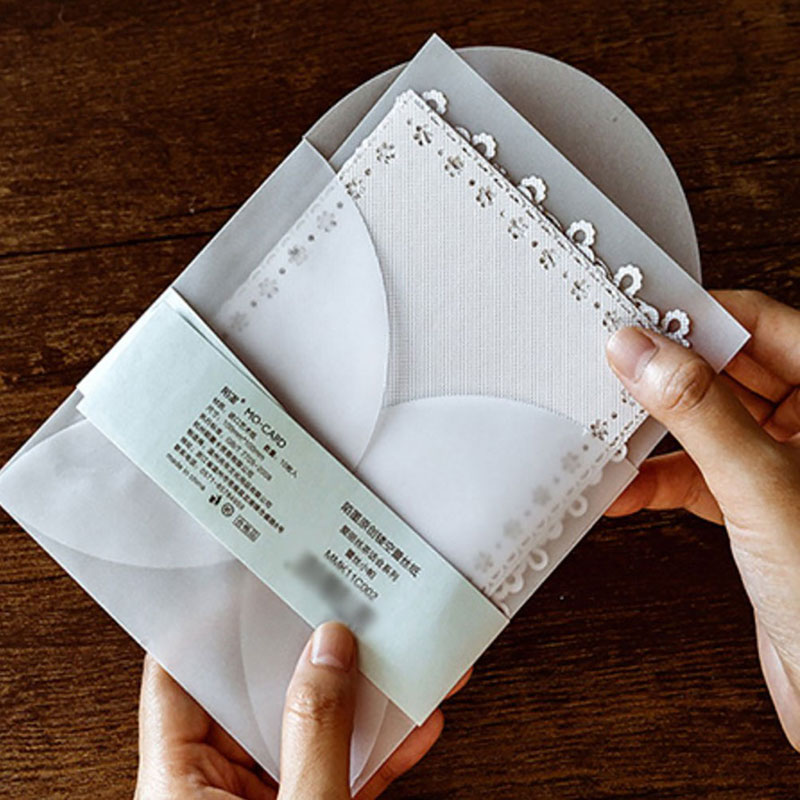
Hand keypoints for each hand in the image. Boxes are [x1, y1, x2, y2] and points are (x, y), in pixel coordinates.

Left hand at [134, 622, 468, 798]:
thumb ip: (314, 735)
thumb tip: (329, 649)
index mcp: (178, 781)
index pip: (177, 675)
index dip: (207, 620)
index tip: (249, 573)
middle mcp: (213, 786)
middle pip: (256, 692)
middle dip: (311, 650)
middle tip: (346, 601)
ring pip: (309, 728)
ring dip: (360, 696)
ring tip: (402, 650)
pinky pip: (339, 773)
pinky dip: (378, 751)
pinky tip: (419, 721)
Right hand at [605, 290, 799, 751]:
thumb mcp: (761, 485)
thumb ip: (698, 412)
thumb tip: (643, 352)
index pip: (762, 325)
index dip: (700, 317)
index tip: (642, 317)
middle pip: (726, 372)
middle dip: (667, 376)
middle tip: (613, 368)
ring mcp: (781, 469)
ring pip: (706, 426)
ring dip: (655, 434)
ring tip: (610, 429)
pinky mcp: (754, 509)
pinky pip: (697, 476)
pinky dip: (658, 482)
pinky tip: (626, 489)